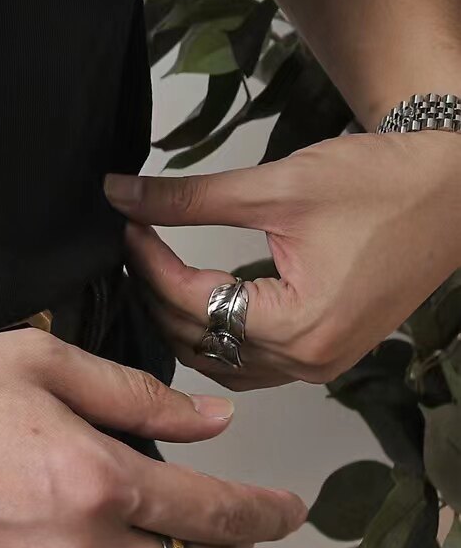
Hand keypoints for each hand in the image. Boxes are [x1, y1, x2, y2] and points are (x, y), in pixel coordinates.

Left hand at [104, 129, 460, 389]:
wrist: (451, 188)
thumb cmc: (380, 185)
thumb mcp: (275, 186)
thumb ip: (189, 198)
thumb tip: (120, 193)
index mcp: (299, 327)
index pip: (190, 301)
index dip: (146, 260)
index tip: (125, 220)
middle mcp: (310, 360)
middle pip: (197, 339)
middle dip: (154, 288)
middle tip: (133, 237)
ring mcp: (322, 362)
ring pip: (222, 357)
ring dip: (181, 315)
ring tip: (154, 262)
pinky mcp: (329, 349)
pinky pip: (254, 358)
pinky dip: (217, 329)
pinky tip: (197, 291)